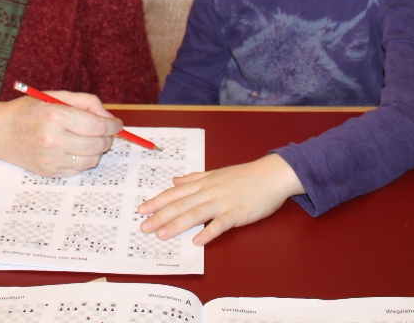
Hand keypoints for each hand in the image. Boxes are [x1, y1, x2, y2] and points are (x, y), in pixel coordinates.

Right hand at [0, 91, 121, 177]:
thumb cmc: (28, 110)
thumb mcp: (56, 96)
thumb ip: (86, 102)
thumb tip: (108, 118)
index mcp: (55, 116)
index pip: (98, 126)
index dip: (113, 126)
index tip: (117, 124)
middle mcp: (53, 140)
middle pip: (98, 144)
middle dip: (108, 138)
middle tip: (105, 132)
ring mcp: (50, 159)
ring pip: (92, 160)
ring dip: (96, 150)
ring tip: (88, 140)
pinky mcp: (48, 172)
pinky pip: (78, 170)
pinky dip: (82, 160)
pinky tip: (73, 149)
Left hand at [136, 154, 303, 245]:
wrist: (272, 175)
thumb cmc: (246, 175)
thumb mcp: (217, 173)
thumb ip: (195, 178)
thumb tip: (175, 180)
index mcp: (204, 182)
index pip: (176, 193)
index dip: (158, 201)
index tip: (141, 210)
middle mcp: (210, 191)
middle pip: (181, 204)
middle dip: (160, 216)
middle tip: (144, 227)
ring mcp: (223, 201)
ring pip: (196, 213)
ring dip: (177, 224)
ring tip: (162, 235)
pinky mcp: (238, 212)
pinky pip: (221, 223)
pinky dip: (208, 231)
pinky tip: (197, 241)